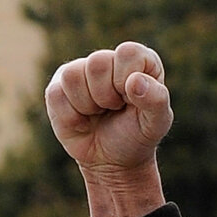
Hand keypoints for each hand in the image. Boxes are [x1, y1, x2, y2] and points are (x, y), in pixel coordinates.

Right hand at [45, 43, 173, 216]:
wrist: (113, 163)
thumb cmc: (140, 137)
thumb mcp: (158, 120)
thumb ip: (155, 98)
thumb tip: (135, 82)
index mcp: (140, 60)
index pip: (130, 52)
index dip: (131, 81)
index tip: (134, 100)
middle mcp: (110, 61)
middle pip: (100, 63)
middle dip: (111, 96)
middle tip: (116, 111)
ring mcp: (81, 73)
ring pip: (76, 76)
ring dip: (90, 105)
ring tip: (100, 114)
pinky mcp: (58, 89)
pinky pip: (57, 92)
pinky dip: (70, 113)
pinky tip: (82, 119)